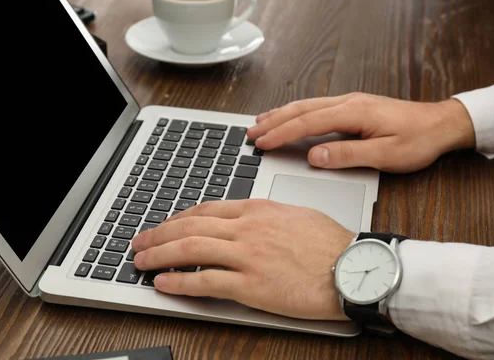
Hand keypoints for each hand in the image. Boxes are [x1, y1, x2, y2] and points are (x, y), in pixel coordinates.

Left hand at [131, 199, 354, 320]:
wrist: (354, 268)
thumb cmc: (331, 243)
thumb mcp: (294, 214)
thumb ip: (264, 215)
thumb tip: (245, 218)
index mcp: (257, 210)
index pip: (205, 209)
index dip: (178, 218)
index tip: (165, 224)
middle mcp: (247, 228)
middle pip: (190, 226)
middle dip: (158, 234)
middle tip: (139, 241)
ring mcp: (247, 255)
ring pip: (190, 249)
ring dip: (160, 254)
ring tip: (141, 260)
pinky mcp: (251, 284)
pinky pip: (205, 280)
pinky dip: (179, 281)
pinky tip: (164, 284)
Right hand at [246, 93, 475, 172]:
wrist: (441, 124)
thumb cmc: (418, 141)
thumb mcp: (386, 155)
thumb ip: (348, 155)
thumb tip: (315, 156)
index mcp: (353, 113)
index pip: (307, 123)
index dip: (281, 133)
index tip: (261, 143)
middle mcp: (347, 102)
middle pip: (301, 110)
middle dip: (273, 121)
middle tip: (250, 133)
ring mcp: (349, 102)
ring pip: (306, 105)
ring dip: (281, 114)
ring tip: (260, 122)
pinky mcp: (353, 106)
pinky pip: (316, 106)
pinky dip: (296, 112)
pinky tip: (289, 116)